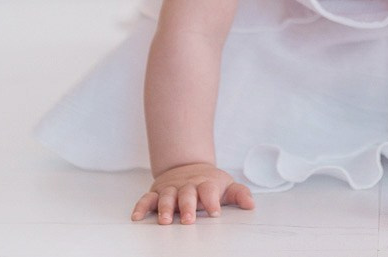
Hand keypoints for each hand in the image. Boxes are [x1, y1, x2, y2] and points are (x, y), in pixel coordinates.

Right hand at [131, 162, 253, 224]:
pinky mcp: (157, 193)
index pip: (209, 190)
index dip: (212, 200)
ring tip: (166, 221)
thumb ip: (239, 194)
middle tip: (189, 219)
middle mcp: (187, 186)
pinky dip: (141, 207)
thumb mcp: (226, 186)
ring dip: (165, 208)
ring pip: (167, 197)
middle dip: (188, 206)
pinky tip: (137, 217)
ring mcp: (171, 189)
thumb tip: (251, 205)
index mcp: (205, 184)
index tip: (215, 211)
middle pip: (187, 194)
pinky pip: (147, 199)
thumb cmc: (209, 182)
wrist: (188, 166)